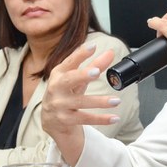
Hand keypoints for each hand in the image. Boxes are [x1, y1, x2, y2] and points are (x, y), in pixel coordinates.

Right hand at [41, 43, 121, 164]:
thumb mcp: (77, 79)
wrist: (50, 120)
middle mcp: (56, 88)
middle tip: (97, 71)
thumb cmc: (65, 93)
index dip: (80, 54)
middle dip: (83, 75)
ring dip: (99, 101)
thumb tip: (110, 53)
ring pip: (81, 102)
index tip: (92, 46)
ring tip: (116, 100)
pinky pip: (85, 118)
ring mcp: (59, 105)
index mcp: (59, 74)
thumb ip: (94, 66)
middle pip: (70, 80)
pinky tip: (114, 118)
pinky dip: (101, 119)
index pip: (70, 62)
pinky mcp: (65, 119)